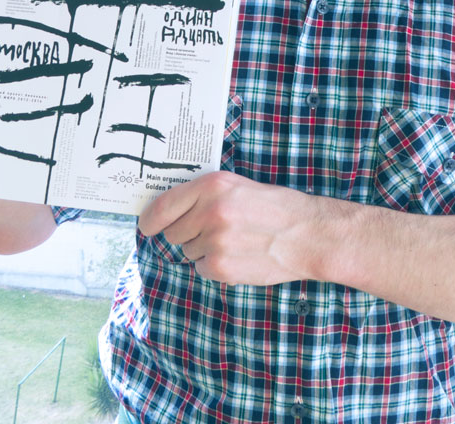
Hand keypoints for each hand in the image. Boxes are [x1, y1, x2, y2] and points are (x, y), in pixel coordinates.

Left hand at [138, 171, 319, 285]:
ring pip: (187, 252)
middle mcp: (210, 212)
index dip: (150, 219)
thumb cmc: (273, 206)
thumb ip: (203, 195)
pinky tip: (238, 255)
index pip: (163, 205)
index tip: (147, 225)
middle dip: (186, 233)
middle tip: (213, 229)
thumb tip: (168, 209)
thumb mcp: (237, 186)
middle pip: (173, 233)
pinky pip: (201, 268)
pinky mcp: (221, 268)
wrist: (307, 233)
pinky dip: (214, 265)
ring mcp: (215, 242)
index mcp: (212, 186)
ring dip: (202, 249)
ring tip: (233, 240)